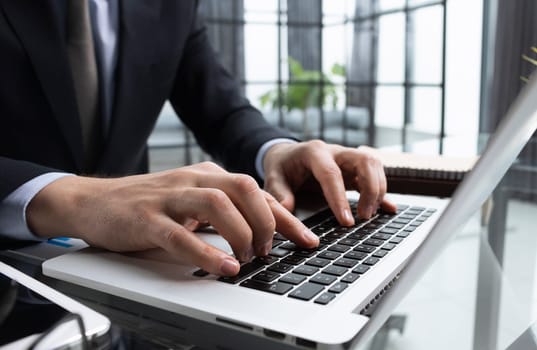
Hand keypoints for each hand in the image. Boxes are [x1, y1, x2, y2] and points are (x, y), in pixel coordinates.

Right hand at [26, 162, 318, 275]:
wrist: (93, 200)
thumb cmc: (148, 205)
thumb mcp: (191, 201)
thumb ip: (222, 211)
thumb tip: (261, 233)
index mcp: (207, 175)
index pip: (256, 191)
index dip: (286, 216)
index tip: (308, 239)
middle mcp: (192, 179)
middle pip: (244, 188)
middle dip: (267, 221)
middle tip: (270, 250)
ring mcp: (168, 197)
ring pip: (217, 205)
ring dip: (241, 234)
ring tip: (249, 258)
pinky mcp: (146, 218)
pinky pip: (180, 235)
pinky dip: (206, 252)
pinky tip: (224, 268)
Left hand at [263, 140, 396, 225]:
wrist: (287, 155)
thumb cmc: (282, 167)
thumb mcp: (274, 178)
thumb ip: (280, 193)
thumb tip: (288, 210)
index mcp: (314, 152)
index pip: (331, 173)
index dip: (340, 198)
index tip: (346, 221)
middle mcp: (336, 151)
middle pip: (364, 162)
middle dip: (370, 190)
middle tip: (364, 217)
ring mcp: (348, 158)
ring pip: (374, 165)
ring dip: (378, 190)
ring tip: (369, 216)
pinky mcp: (355, 169)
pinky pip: (375, 176)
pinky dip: (383, 192)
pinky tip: (388, 209)